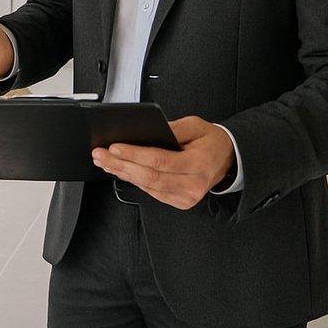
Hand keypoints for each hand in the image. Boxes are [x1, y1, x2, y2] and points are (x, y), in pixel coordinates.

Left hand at [91, 116, 235, 209]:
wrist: (227, 160)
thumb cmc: (211, 142)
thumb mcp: (195, 125)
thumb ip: (172, 128)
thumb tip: (146, 129)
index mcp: (199, 164)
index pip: (161, 161)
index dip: (135, 155)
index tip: (114, 147)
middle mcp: (193, 184)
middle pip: (149, 177)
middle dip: (120, 165)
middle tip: (100, 154)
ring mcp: (186, 197)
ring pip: (147, 186)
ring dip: (122, 173)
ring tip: (104, 161)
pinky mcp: (179, 202)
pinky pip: (151, 192)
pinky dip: (133, 180)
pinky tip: (120, 170)